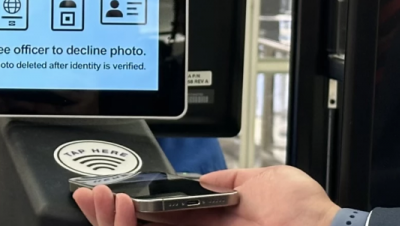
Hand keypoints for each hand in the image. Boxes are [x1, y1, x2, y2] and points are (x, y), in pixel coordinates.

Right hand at [73, 166, 339, 225]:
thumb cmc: (305, 212)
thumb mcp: (264, 180)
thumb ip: (229, 179)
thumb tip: (203, 179)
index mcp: (221, 219)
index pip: (171, 214)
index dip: (143, 205)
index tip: (121, 192)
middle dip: (120, 214)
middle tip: (94, 198)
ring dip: (120, 222)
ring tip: (98, 204)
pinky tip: (122, 217)